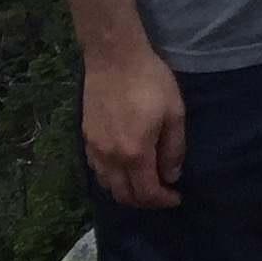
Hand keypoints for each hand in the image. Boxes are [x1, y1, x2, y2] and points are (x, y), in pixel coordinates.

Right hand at [83, 44, 186, 208]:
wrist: (114, 59)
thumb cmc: (150, 82)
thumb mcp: (174, 112)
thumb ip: (173, 148)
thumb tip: (171, 176)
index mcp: (135, 154)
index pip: (147, 193)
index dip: (163, 200)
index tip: (175, 198)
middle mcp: (111, 159)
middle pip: (124, 196)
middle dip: (144, 201)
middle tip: (160, 194)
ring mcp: (95, 150)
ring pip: (108, 186)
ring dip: (126, 192)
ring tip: (143, 184)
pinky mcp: (86, 139)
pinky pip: (97, 171)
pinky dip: (111, 179)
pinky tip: (122, 169)